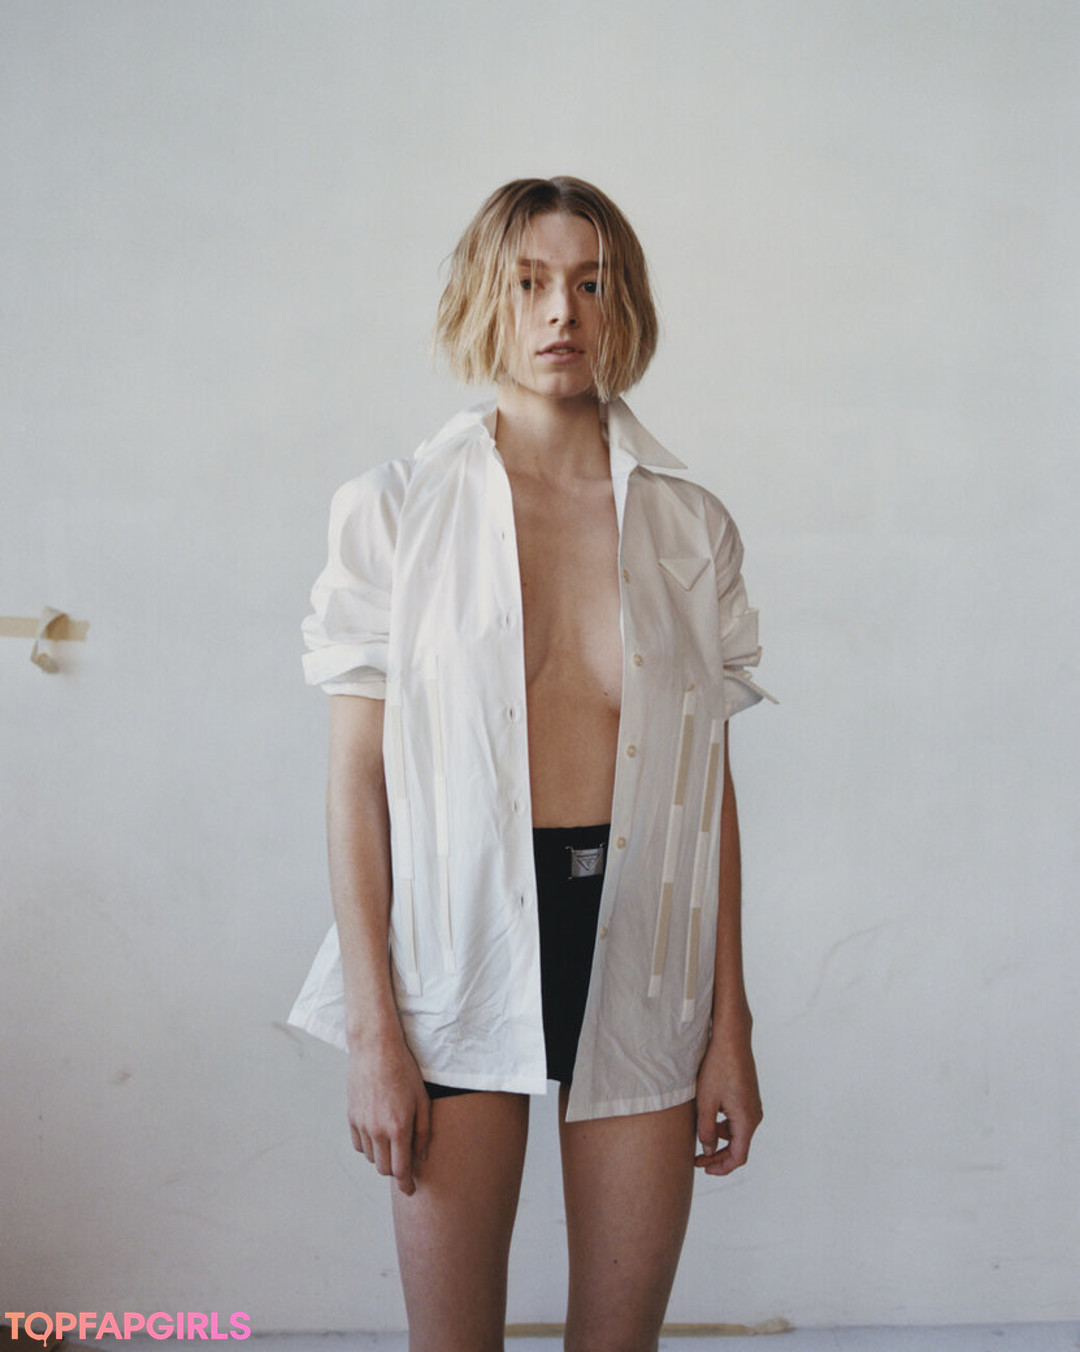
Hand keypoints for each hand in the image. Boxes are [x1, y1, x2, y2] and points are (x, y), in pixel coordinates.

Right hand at [346, 1035, 430, 1195]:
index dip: (406, 1184)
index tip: (410, 1190)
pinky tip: (378, 1135)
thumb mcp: (423, 1099)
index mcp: (398, 1127)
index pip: (400, 1169)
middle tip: (405, 1163)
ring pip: (371, 1157)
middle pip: (384, 1168)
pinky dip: (369, 1146)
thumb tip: (421, 1158)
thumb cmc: (404, 1071)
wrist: (375, 1048)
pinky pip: (359, 1145)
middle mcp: (377, 1130)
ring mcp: (362, 1124)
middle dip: (395, 1170)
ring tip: (393, 1143)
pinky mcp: (351, 1117)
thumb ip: (424, 1132)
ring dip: (383, 1157)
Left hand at [694, 1026, 761, 1176]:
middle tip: (697, 1159)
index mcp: (746, 1120)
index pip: (738, 1157)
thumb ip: (706, 1129)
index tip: (703, 1168)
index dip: (721, 1167)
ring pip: (738, 1134)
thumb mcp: (706, 1102)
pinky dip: (724, 1126)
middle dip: (718, 1156)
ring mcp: (753, 1106)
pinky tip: (709, 1119)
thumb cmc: (717, 1068)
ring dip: (720, 1140)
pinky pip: (738, 1121)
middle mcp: (755, 1116)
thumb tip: (708, 1150)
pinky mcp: (748, 1098)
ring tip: (700, 1136)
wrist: (731, 1040)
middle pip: (738, 1147)